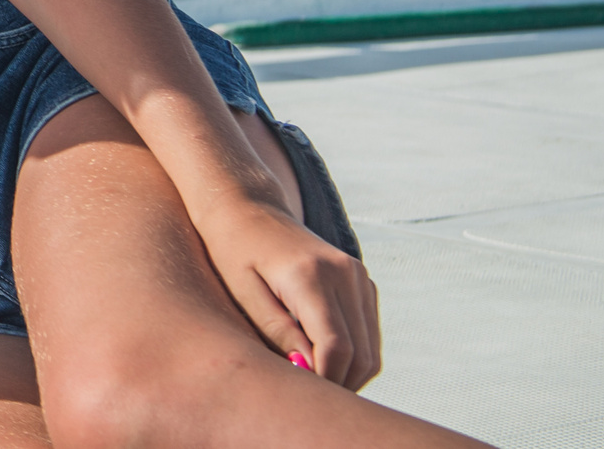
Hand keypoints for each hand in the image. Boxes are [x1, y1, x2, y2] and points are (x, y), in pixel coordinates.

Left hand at [194, 195, 381, 388]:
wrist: (247, 207)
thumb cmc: (233, 250)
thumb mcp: (243, 293)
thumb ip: (278, 333)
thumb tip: (310, 372)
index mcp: (311, 275)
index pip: (336, 347)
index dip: (324, 381)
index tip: (300, 397)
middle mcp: (344, 273)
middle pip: (360, 354)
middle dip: (337, 384)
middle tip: (303, 397)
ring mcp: (358, 274)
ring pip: (370, 349)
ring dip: (347, 374)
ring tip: (308, 380)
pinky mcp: (361, 280)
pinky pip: (368, 334)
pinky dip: (352, 355)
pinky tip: (318, 357)